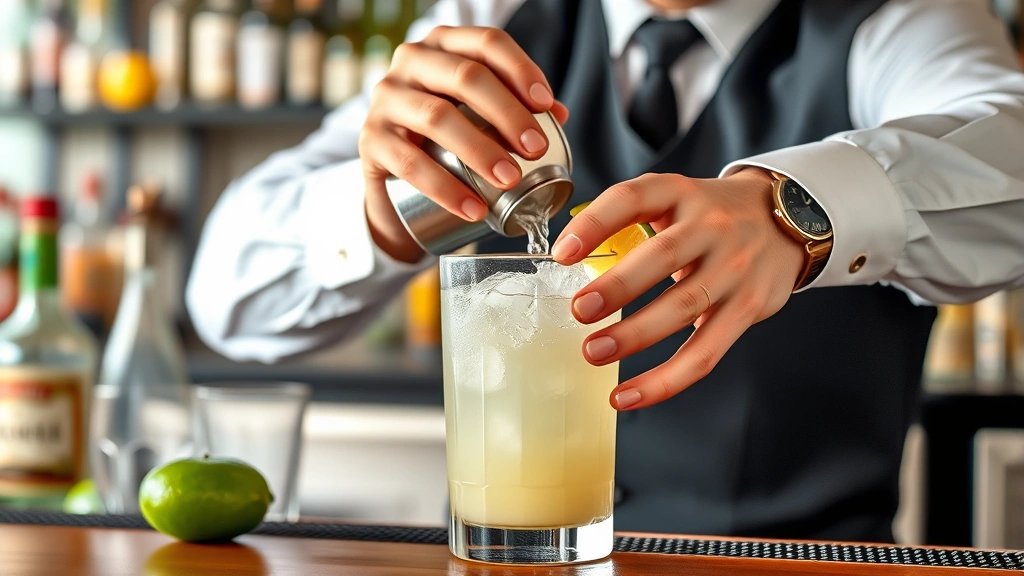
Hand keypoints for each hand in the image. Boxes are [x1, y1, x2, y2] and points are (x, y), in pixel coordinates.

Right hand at [359, 26, 569, 262]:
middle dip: (507, 113)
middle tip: (536, 149)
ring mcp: (386, 100)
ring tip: (510, 178)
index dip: (520, 70)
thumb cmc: (445, 136)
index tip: (546, 105)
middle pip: (466, 76)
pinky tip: (474, 208)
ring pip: (437, 117)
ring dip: (480, 149)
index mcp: (443, 45)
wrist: (393, 178)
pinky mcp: (371, 141)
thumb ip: (517, 109)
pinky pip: (411, 163)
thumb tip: (559, 114)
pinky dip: (446, 188)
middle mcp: (411, 62)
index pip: (487, 44)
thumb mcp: (478, 113)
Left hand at [551, 169, 806, 410]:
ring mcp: (734, 269)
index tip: (562, 253)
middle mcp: (711, 227)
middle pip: (663, 256)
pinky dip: (665, 380)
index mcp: (680, 193)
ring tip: (595, 352)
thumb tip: (567, 258)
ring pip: (684, 306)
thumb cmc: (713, 216)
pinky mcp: (748, 309)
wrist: (788, 220)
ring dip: (636, 335)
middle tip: (581, 311)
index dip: (595, 224)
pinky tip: (629, 395)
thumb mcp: (675, 199)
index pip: (633, 198)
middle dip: (619, 286)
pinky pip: (705, 352)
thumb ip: (631, 220)